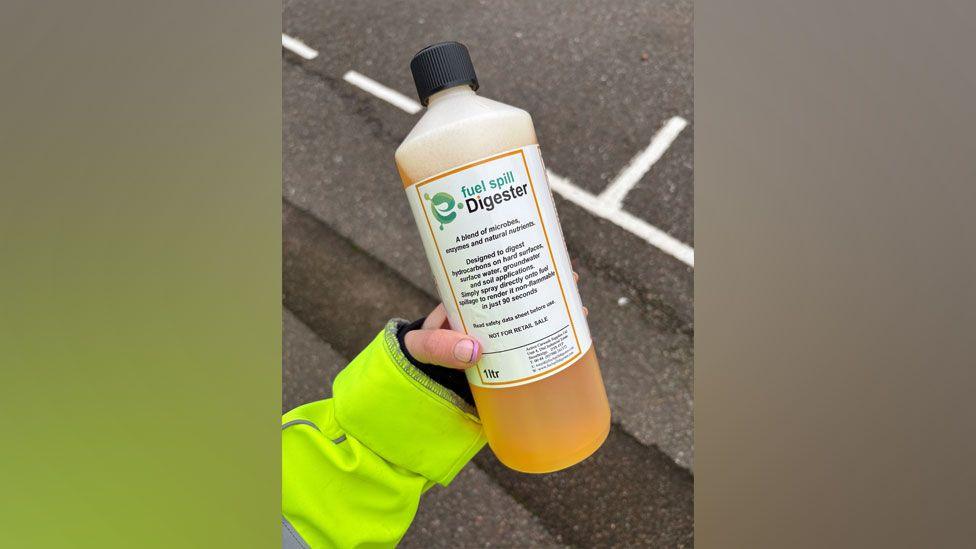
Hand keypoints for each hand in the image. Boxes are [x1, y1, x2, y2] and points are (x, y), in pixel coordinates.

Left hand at [404, 271, 584, 368]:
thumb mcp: (422, 347)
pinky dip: (553, 349)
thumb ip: (438, 348)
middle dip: (549, 285)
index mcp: (468, 300)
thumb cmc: (418, 354)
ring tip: (580, 313)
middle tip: (572, 281)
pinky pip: (534, 352)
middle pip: (523, 294)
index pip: (496, 273)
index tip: (543, 253)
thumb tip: (473, 350)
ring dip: (558, 315)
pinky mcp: (508, 364)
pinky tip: (572, 349)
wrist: (417, 384)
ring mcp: (501, 338)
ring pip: (533, 320)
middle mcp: (489, 314)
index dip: (521, 260)